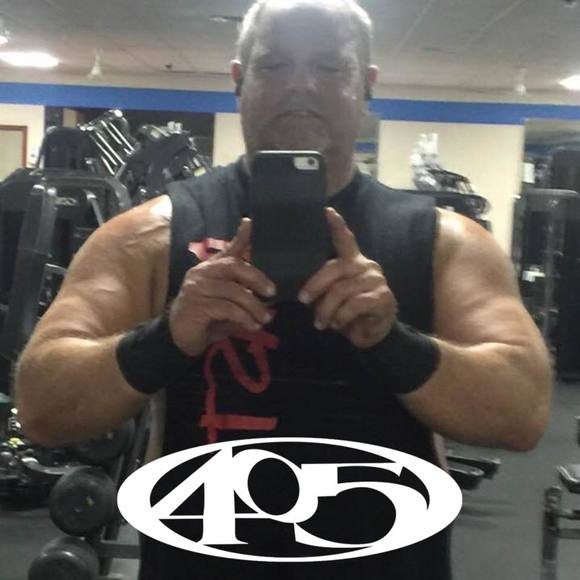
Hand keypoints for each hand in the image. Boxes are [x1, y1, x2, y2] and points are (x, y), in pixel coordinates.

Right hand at [168, 219, 275, 355]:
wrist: (181, 338)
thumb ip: (245, 301)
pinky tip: (252, 326)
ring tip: (265, 318)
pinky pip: (228, 308)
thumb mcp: (229, 307)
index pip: (227, 250)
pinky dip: (244, 318)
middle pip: (233, 266)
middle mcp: (202, 273)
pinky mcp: (197, 305)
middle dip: (256, 278)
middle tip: (272, 292)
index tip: (249, 222)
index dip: (239, 236)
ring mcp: (197, 288)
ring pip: (234, 291)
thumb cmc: (207, 319)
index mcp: (210, 269)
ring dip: (254, 306)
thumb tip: (271, 306)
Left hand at [298, 207, 396, 348]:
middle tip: (303, 301)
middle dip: (315, 285)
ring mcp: (376, 280)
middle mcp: (366, 265)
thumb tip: (303, 292)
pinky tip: (337, 324)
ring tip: (321, 323)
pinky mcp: (382, 297)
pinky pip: (354, 304)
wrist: (373, 333)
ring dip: (327, 309)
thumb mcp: (333, 297)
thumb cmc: (349, 312)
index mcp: (353, 261)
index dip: (337, 226)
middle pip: (335, 268)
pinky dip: (341, 317)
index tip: (327, 211)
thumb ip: (324, 287)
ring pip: (342, 290)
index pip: (346, 240)